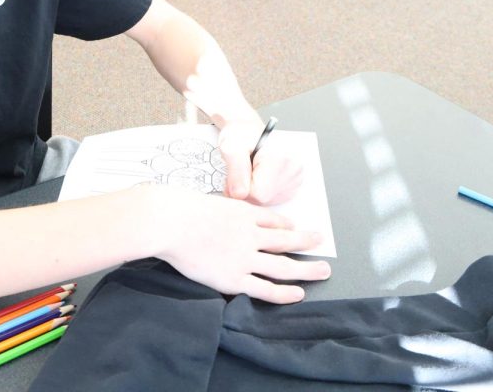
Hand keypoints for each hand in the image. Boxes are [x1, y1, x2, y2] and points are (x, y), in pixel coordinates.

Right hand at [154, 185, 330, 302]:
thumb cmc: (178, 208)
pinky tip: (298, 294)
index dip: (286, 225)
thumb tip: (213, 212)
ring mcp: (244, 257)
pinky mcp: (234, 279)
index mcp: (242, 212)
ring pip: (284, 266)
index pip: (272, 219)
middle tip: (321, 241)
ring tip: (324, 271)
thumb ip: (217, 208)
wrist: (169, 222)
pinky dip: (284, 292)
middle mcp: (250, 235)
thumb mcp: (205, 199)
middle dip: (307, 241)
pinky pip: (266, 289)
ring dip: (306, 269)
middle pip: (286, 240)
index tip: (295, 228)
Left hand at [218, 117, 304, 205]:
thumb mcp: (232, 147)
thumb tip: (239, 194)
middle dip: (245, 191)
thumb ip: (236, 171)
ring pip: (265, 203)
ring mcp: (295, 181)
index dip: (240, 189)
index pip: (258, 194)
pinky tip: (257, 178)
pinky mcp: (291, 188)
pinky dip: (259, 194)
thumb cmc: (241, 136)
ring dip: (251, 193)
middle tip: (240, 173)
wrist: (249, 131)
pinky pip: (269, 202)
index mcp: (281, 159)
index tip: (233, 176)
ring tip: (249, 173)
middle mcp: (293, 171)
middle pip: (262, 200)